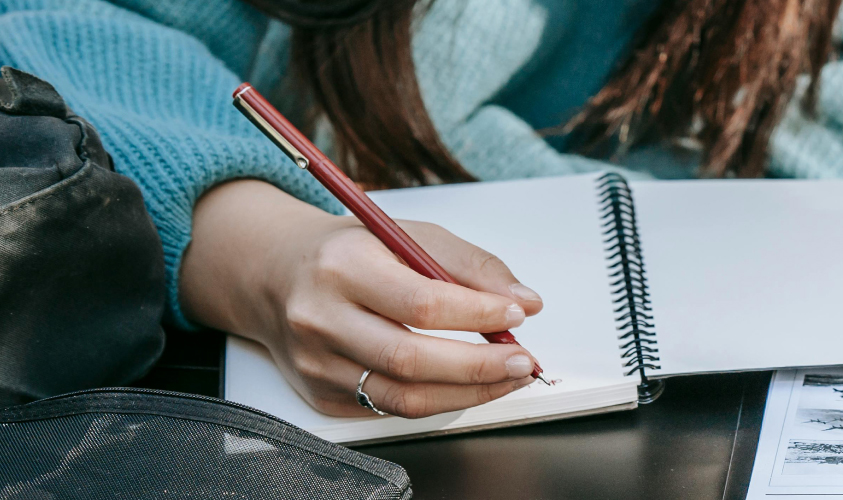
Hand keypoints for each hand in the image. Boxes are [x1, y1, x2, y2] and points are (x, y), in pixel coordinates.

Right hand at [181, 180, 546, 416]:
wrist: (274, 275)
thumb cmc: (348, 252)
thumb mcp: (407, 235)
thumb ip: (470, 265)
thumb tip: (524, 299)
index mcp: (342, 266)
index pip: (421, 302)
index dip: (478, 314)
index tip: (518, 313)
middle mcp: (320, 318)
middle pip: (411, 359)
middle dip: (480, 366)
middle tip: (523, 360)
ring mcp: (316, 363)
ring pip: (404, 397)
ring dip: (468, 393)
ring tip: (506, 377)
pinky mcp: (321, 394)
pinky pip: (389, 409)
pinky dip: (438, 400)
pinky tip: (465, 384)